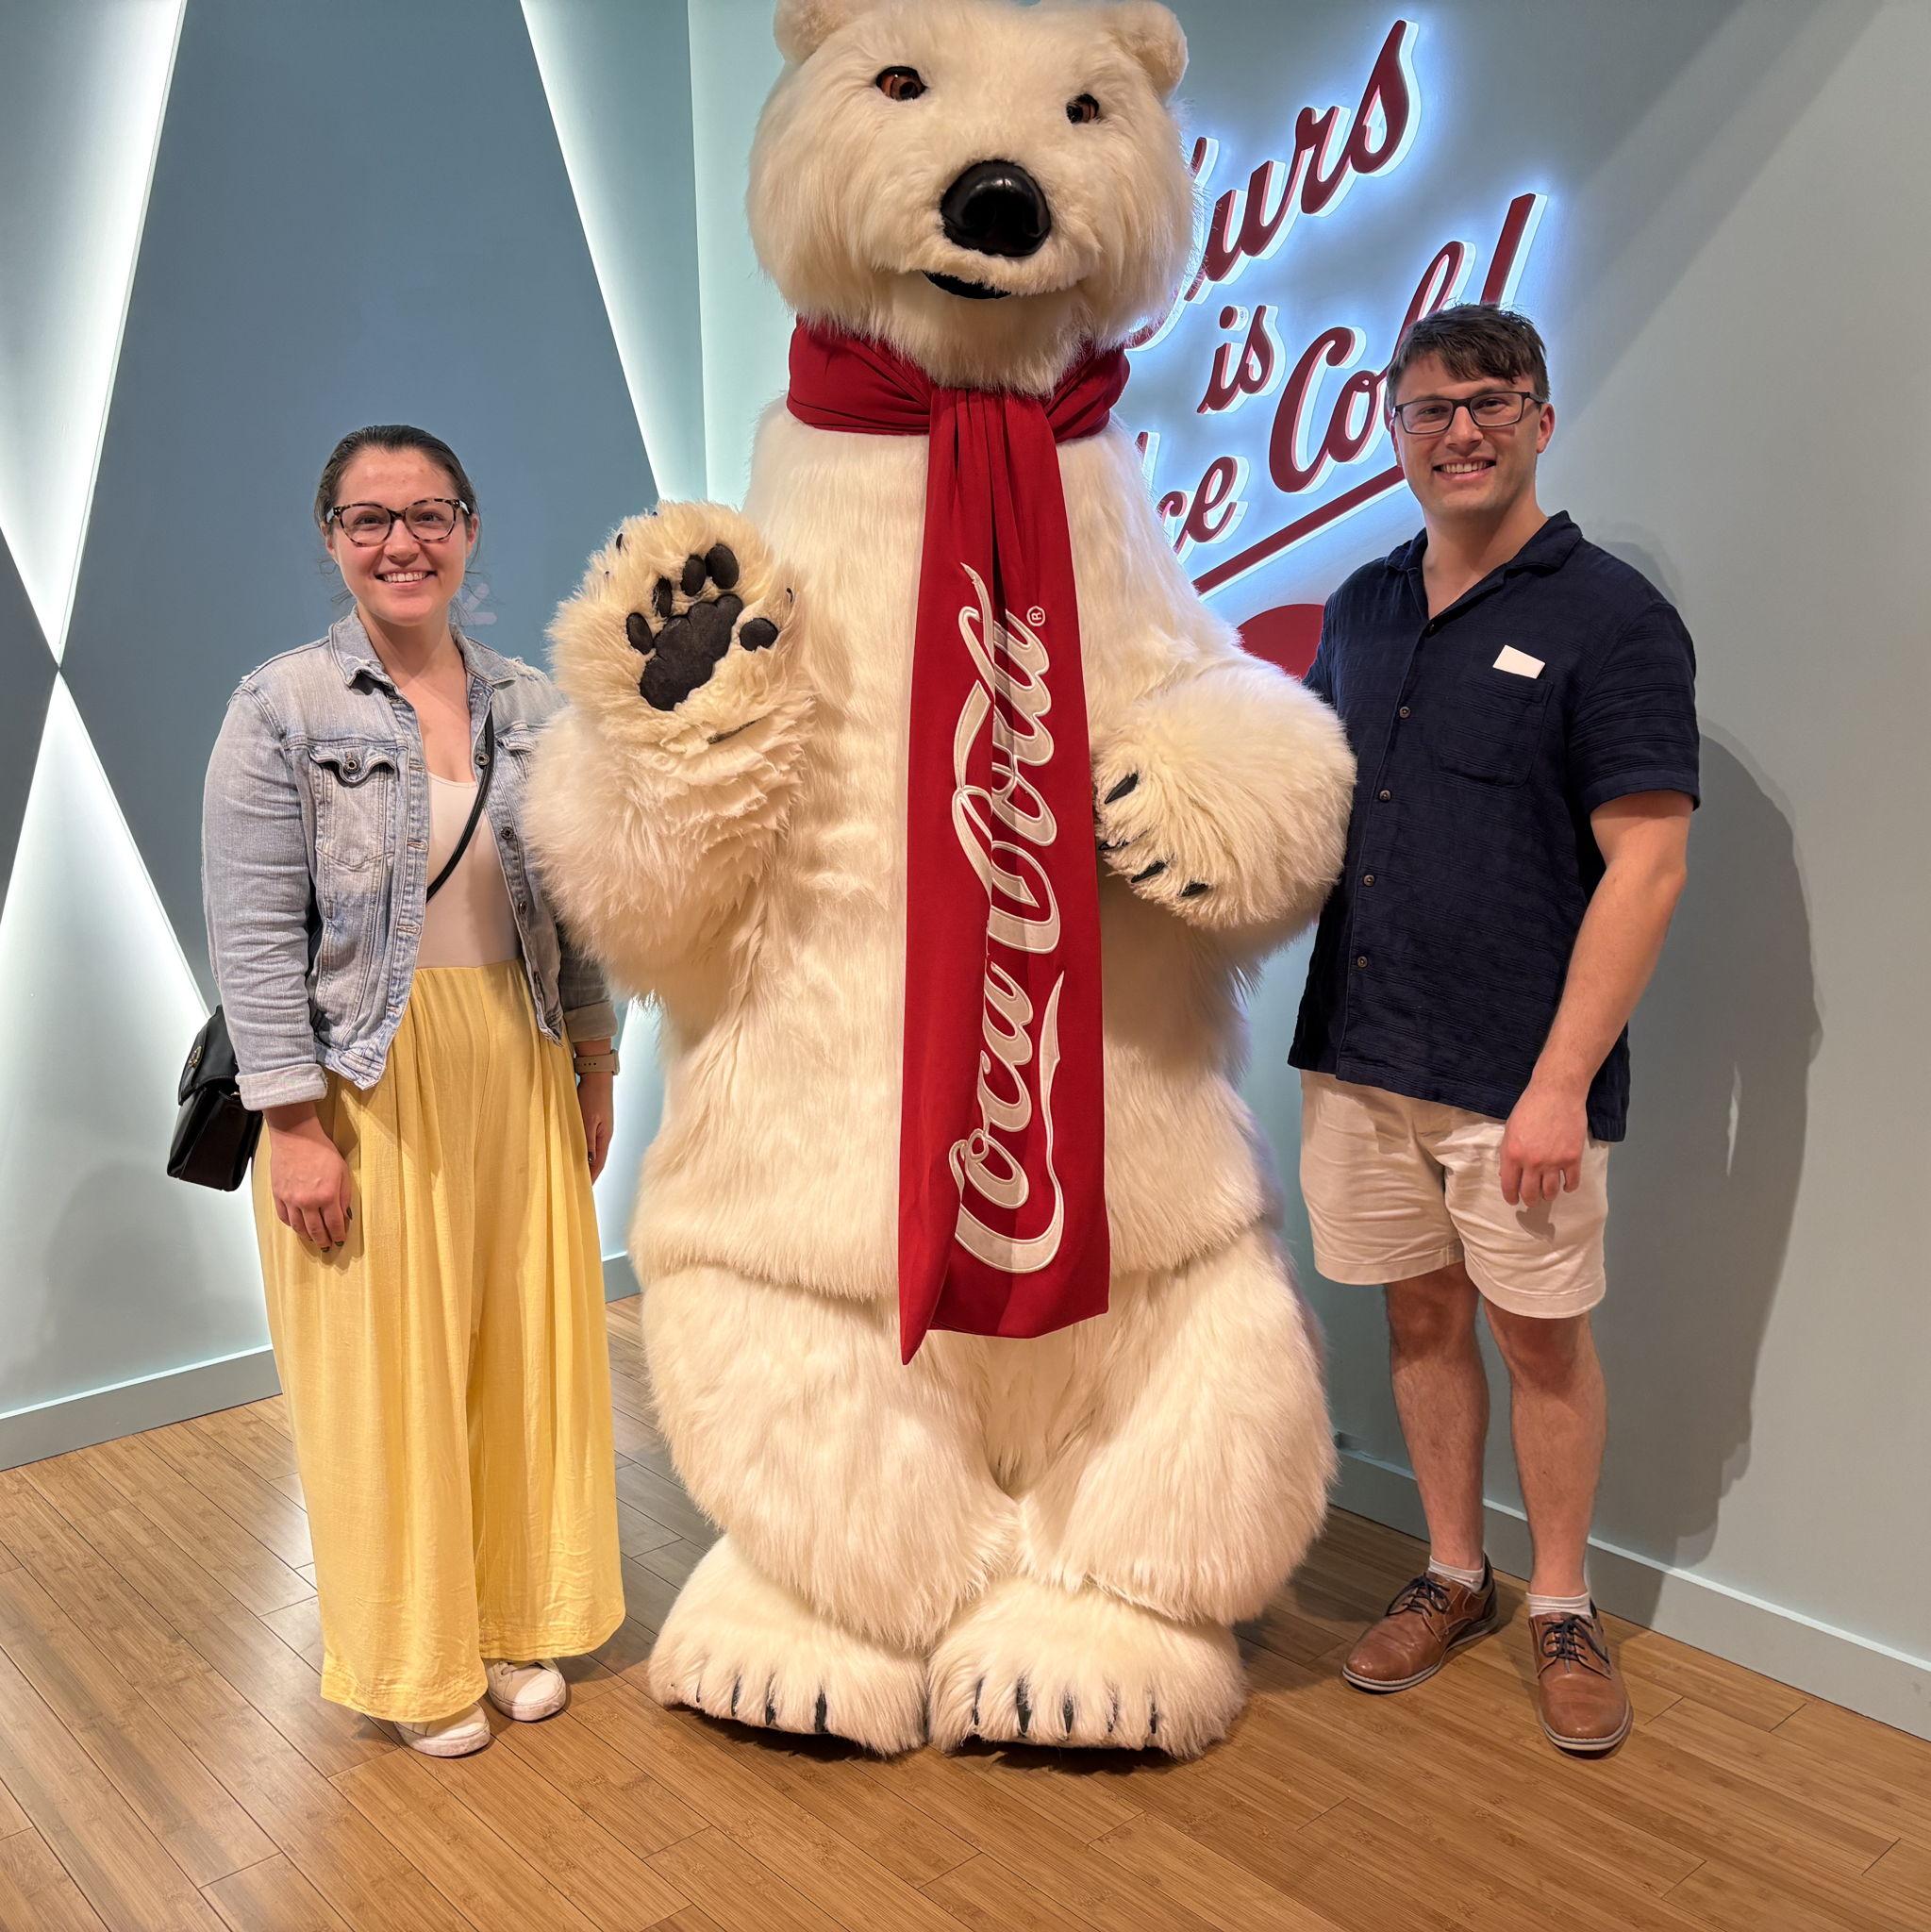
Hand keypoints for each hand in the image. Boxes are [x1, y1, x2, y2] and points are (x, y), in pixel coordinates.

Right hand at [264, 1108, 352, 1251]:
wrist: (296, 1137)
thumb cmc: (321, 1150)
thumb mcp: (342, 1172)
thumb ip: (344, 1196)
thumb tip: (344, 1214)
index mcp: (327, 1196)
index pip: (334, 1224)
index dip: (338, 1235)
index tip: (341, 1240)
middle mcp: (308, 1201)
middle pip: (316, 1230)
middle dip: (323, 1240)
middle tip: (328, 1246)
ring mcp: (290, 1200)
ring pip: (298, 1227)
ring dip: (307, 1236)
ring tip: (313, 1239)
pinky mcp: (278, 1195)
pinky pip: (284, 1217)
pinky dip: (291, 1225)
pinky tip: (297, 1227)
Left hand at [576, 1072, 614, 1181]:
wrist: (596, 1075)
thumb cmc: (592, 1096)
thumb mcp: (587, 1120)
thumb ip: (587, 1141)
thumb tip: (587, 1162)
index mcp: (605, 1137)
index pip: (598, 1164)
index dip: (591, 1178)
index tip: (583, 1190)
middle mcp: (604, 1135)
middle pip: (596, 1159)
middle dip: (588, 1173)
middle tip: (576, 1185)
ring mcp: (600, 1128)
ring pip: (591, 1150)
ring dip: (584, 1162)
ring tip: (573, 1172)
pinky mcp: (594, 1121)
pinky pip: (587, 1141)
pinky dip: (581, 1149)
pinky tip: (573, 1151)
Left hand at [1499, 1080, 1585, 1206]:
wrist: (1557, 1093)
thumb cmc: (1529, 1107)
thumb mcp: (1510, 1129)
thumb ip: (1507, 1153)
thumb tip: (1506, 1174)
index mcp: (1512, 1155)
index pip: (1509, 1186)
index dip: (1511, 1197)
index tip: (1514, 1201)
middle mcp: (1532, 1162)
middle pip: (1531, 1194)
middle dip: (1530, 1200)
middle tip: (1532, 1200)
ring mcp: (1554, 1162)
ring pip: (1551, 1192)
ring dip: (1548, 1196)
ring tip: (1547, 1194)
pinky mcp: (1573, 1158)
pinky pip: (1572, 1182)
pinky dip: (1569, 1187)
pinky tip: (1566, 1186)